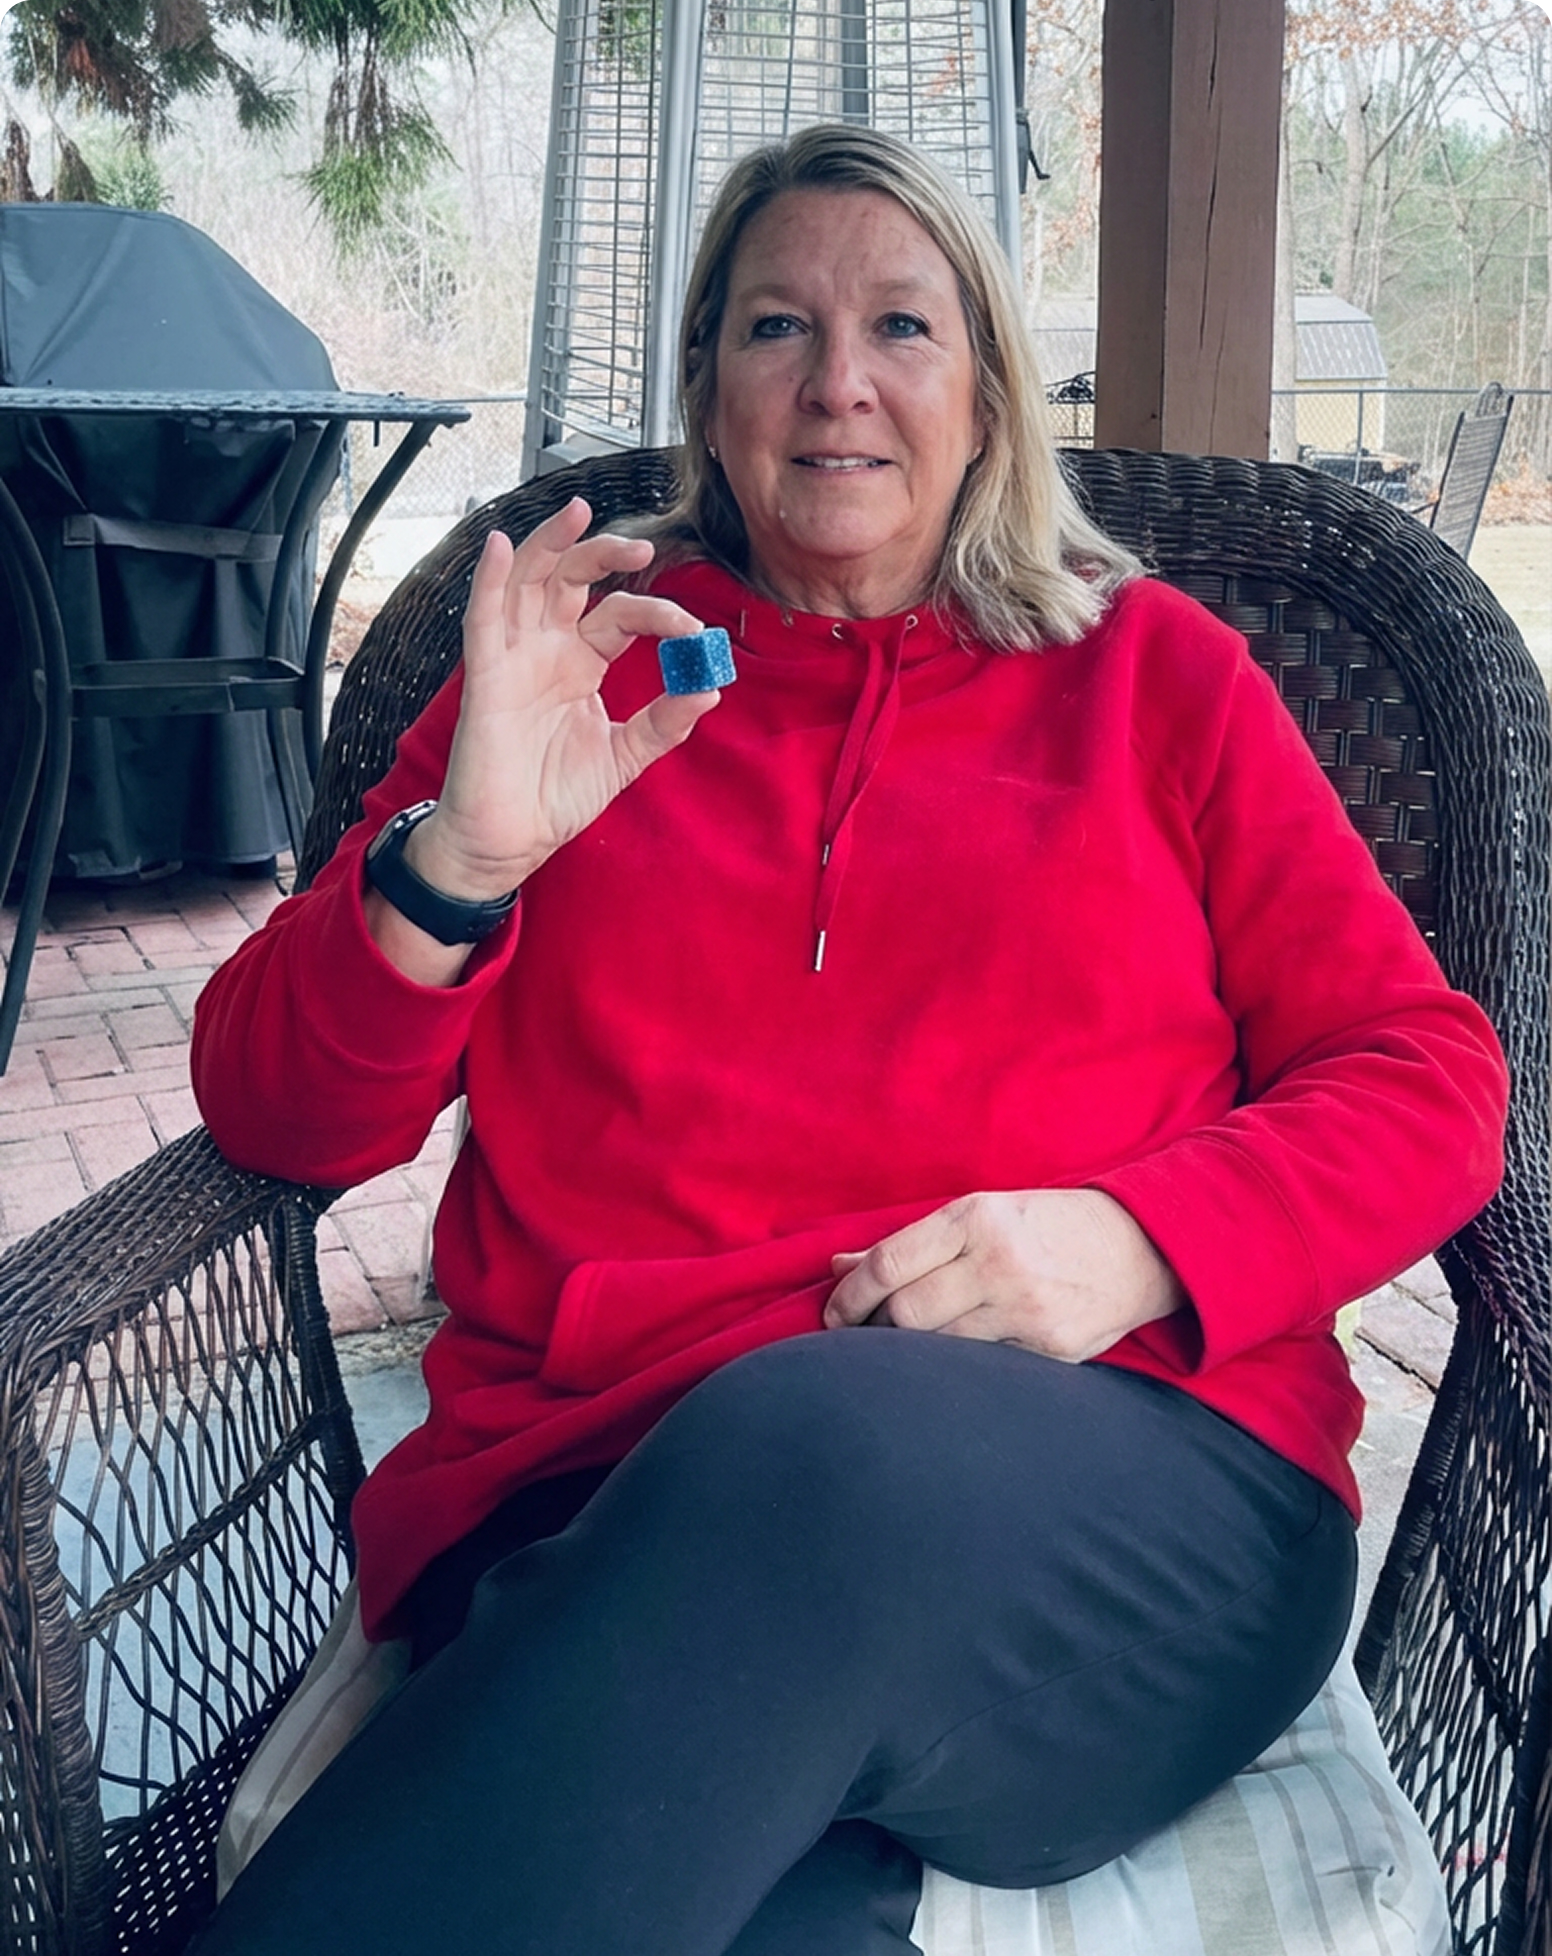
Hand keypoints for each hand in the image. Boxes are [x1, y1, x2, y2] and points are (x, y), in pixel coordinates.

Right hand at [405, 497, 721, 902]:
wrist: (513, 840)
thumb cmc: (555, 796)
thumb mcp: (625, 755)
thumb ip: (665, 722)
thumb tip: (710, 688)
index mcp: (580, 663)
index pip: (620, 617)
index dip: (657, 615)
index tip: (696, 633)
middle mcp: (546, 650)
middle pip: (572, 580)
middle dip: (604, 554)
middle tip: (644, 549)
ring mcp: (513, 658)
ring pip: (526, 582)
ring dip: (549, 544)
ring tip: (576, 511)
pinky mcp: (484, 677)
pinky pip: (481, 619)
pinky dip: (486, 580)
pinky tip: (496, 545)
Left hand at [822, 1189, 1184, 1362]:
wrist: (1138, 1248)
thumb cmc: (1045, 1226)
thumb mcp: (980, 1215)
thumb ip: (910, 1244)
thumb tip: (837, 1265)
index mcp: (976, 1219)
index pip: (888, 1265)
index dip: (848, 1297)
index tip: (832, 1315)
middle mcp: (999, 1262)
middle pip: (906, 1314)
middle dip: (872, 1330)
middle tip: (862, 1336)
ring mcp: (1027, 1310)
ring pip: (938, 1348)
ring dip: (909, 1352)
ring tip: (903, 1346)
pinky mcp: (1050, 1350)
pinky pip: (981, 1366)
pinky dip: (957, 1364)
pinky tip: (952, 1361)